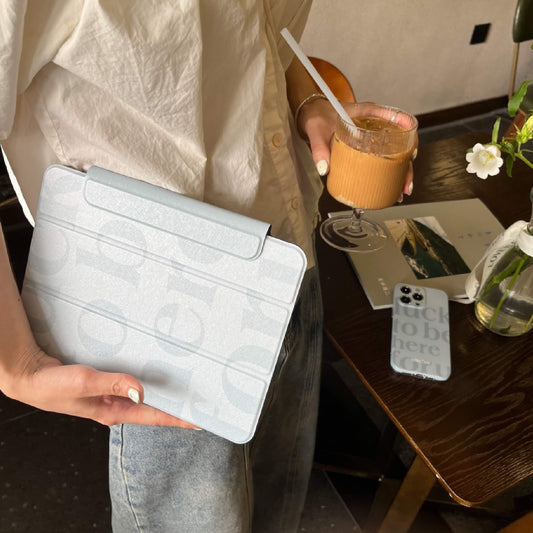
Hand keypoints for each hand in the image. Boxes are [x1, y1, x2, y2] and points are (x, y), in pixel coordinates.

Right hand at [3, 344, 197, 427]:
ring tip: (185, 383)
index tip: (201, 419)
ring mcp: (111, 396)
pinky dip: (145, 377)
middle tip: (201, 397)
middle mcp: (116, 405)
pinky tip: (153, 367)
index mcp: (114, 411)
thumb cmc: (52, 386)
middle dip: (177, 405)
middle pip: (153, 407)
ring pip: (144, 394)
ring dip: (162, 390)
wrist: (30, 378)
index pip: (154, 417)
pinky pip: (131, 382)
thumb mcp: (85, 383)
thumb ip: (114, 384)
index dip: (179, 418)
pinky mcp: (105, 384)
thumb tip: (141, 390)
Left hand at [298, 99, 415, 199]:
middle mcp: (374, 124)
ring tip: (401, 191)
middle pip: (399, 141)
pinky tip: (390, 187)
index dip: (407, 131)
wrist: (311, 116)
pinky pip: (382, 158)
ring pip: (394, 152)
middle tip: (405, 183)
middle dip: (406, 163)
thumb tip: (324, 169)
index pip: (393, 116)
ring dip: (400, 171)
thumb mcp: (316, 130)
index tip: (411, 147)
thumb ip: (319, 148)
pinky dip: (388, 173)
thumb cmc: (317, 116)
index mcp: (366, 113)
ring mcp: (372, 136)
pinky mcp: (367, 147)